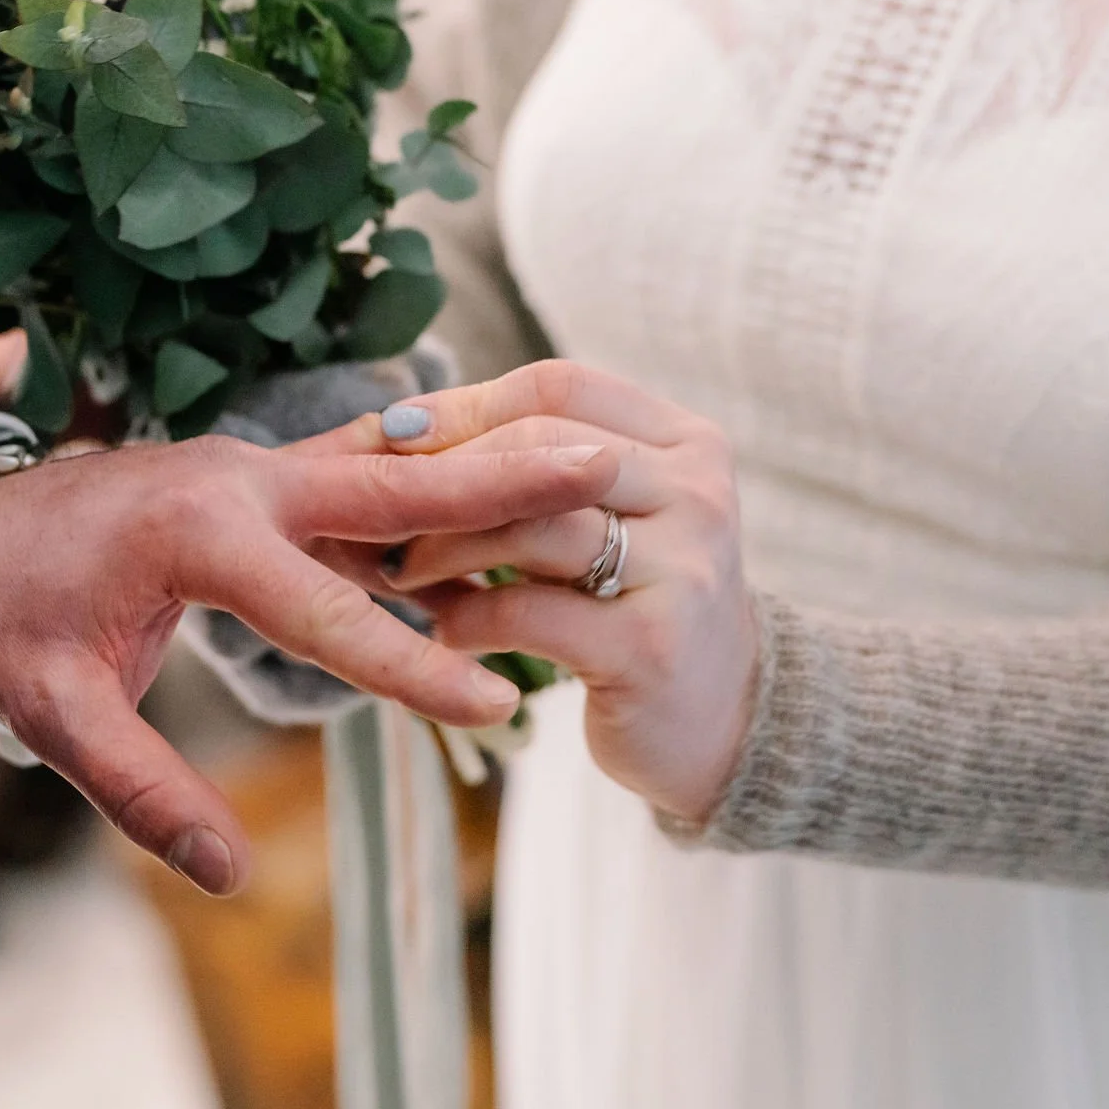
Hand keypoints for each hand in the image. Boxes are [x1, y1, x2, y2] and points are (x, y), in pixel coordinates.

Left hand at [0, 433, 618, 893]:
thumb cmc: (0, 616)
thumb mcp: (51, 710)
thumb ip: (141, 787)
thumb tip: (227, 873)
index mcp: (195, 531)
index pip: (324, 610)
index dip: (408, 668)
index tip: (494, 705)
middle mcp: (240, 480)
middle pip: (391, 487)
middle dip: (497, 488)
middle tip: (597, 473)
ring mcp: (255, 467)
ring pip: (389, 466)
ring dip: (481, 462)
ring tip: (583, 456)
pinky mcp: (260, 476)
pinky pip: (363, 475)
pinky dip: (435, 476)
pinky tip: (502, 475)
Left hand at [352, 361, 759, 824]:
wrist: (724, 721)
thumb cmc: (640, 606)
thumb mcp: (616, 518)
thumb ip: (545, 468)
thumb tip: (407, 428)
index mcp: (687, 444)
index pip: (560, 387)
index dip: (468, 404)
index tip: (398, 434)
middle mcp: (697, 494)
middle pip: (540, 446)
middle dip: (445, 474)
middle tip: (385, 510)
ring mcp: (681, 570)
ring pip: (531, 525)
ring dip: (446, 547)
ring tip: (406, 572)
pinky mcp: (648, 647)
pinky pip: (527, 613)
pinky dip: (469, 621)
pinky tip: (448, 634)